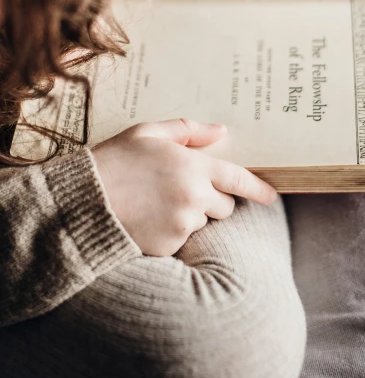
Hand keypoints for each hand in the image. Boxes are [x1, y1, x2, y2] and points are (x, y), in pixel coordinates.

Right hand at [92, 119, 276, 255]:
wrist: (81, 202)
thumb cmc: (113, 161)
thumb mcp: (147, 133)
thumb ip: (187, 131)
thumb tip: (220, 131)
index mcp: (193, 167)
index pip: (238, 179)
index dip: (258, 189)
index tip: (271, 196)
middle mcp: (193, 198)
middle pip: (224, 206)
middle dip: (211, 199)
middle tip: (181, 189)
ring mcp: (181, 225)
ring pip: (201, 222)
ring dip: (189, 214)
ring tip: (155, 202)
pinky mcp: (168, 246)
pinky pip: (180, 239)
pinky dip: (170, 231)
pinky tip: (146, 218)